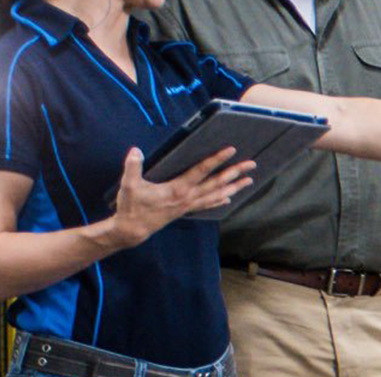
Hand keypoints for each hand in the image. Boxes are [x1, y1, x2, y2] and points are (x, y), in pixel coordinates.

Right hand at [109, 147, 254, 246]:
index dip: (216, 159)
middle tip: (251, 164)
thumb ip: (133, 166)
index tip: (231, 150)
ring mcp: (188, 205)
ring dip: (233, 187)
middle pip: (216, 183)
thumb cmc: (131, 206)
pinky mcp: (185, 211)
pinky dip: (219, 201)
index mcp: (177, 189)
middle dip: (235, 173)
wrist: (131, 230)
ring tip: (249, 181)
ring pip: (216, 195)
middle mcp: (187, 198)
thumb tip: (135, 150)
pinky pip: (207, 204)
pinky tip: (229, 198)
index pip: (201, 171)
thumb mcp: (129, 185)